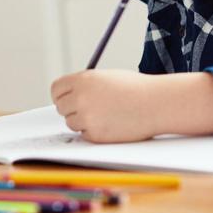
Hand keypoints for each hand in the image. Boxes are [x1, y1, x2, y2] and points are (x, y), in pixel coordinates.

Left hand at [50, 71, 212, 142]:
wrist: (156, 103)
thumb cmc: (135, 88)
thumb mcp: (105, 77)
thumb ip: (84, 85)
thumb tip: (66, 96)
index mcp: (82, 79)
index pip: (56, 89)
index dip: (62, 95)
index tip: (67, 99)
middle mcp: (80, 98)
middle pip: (61, 107)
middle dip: (72, 109)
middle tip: (89, 108)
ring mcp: (86, 117)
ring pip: (71, 123)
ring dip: (83, 121)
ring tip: (105, 115)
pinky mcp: (95, 135)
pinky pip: (85, 135)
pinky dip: (94, 132)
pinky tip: (111, 124)